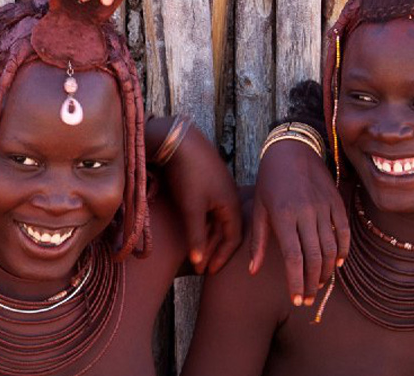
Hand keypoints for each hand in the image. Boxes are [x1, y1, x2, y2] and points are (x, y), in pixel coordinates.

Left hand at [162, 124, 241, 273]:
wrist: (180, 140)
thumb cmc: (189, 174)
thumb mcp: (192, 208)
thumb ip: (197, 236)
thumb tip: (199, 262)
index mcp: (231, 205)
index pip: (233, 239)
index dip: (222, 257)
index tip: (208, 272)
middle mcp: (229, 199)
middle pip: (225, 232)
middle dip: (213, 251)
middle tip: (201, 268)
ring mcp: (218, 190)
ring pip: (216, 222)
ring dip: (207, 238)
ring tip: (195, 253)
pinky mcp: (207, 183)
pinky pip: (209, 211)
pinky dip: (202, 225)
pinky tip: (192, 230)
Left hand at [250, 139, 348, 305]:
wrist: (293, 148)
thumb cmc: (270, 180)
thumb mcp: (259, 208)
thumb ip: (258, 241)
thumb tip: (253, 271)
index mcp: (284, 216)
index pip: (294, 258)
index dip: (296, 282)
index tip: (296, 299)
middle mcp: (306, 213)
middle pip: (314, 258)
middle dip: (311, 283)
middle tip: (308, 298)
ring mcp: (324, 207)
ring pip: (331, 248)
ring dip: (327, 270)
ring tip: (319, 283)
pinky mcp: (336, 202)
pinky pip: (344, 232)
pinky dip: (343, 250)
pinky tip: (337, 263)